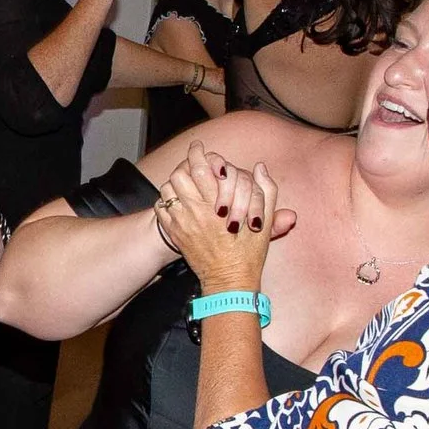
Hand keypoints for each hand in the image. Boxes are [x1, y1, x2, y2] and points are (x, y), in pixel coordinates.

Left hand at [154, 147, 293, 291]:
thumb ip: (266, 191)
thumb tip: (259, 167)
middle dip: (185, 165)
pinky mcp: (174, 233)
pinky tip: (178, 202)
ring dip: (176, 183)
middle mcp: (196, 211)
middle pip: (179, 175)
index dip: (198, 153)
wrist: (229, 281)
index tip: (199, 147)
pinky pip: (161, 208)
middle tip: (191, 163)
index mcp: (217, 205)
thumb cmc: (249, 254)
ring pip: (168, 190)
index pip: (200, 168)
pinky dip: (167, 201)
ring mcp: (182, 223)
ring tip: (186, 184)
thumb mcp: (265, 222)